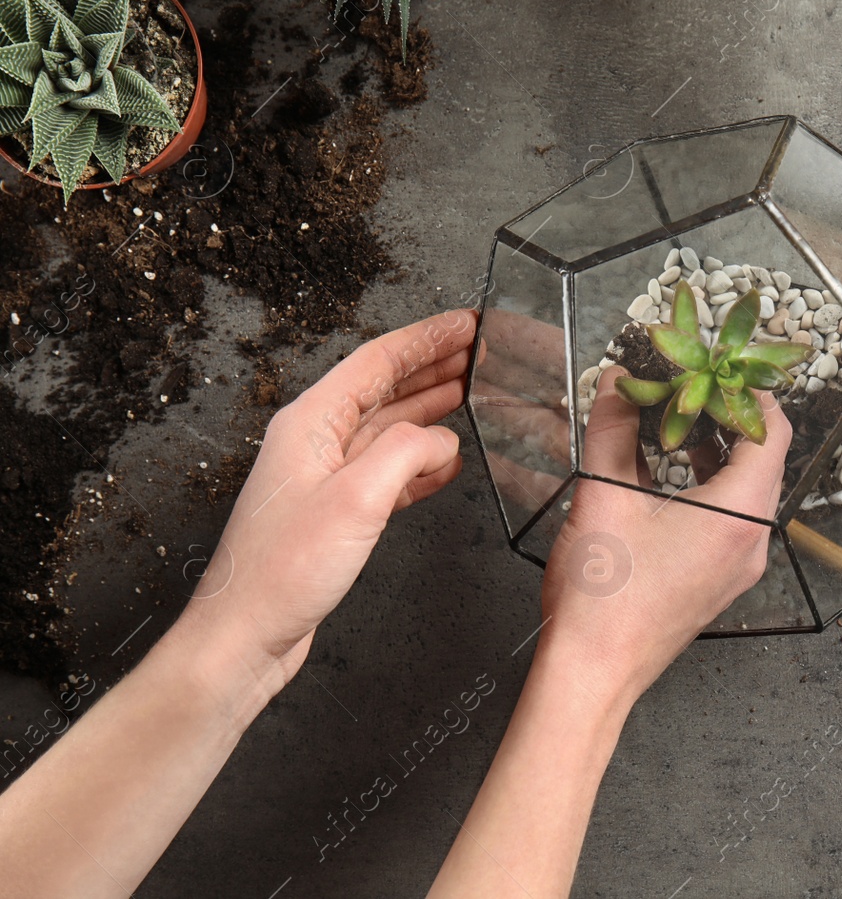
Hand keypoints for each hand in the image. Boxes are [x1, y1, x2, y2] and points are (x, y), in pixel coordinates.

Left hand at [176, 311, 474, 693]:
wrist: (246, 635)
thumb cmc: (281, 572)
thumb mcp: (355, 499)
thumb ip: (406, 453)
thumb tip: (442, 438)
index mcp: (311, 423)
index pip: (378, 361)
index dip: (427, 339)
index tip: (467, 323)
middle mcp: (315, 442)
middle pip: (384, 387)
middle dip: (434, 366)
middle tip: (480, 351)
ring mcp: (324, 478)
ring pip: (388, 428)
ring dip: (432, 409)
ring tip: (473, 393)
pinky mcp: (335, 513)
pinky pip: (387, 471)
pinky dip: (422, 462)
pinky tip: (447, 462)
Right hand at [537, 368, 790, 706]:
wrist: (593, 673)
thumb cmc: (602, 596)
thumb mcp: (602, 494)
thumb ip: (613, 428)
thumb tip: (619, 382)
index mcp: (738, 514)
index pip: (771, 433)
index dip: (748, 393)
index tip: (721, 368)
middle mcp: (751, 541)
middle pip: (762, 461)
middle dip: (728, 418)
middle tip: (694, 386)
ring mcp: (738, 566)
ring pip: (745, 491)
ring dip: (716, 452)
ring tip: (677, 421)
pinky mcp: (718, 582)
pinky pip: (729, 520)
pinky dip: (708, 486)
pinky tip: (667, 471)